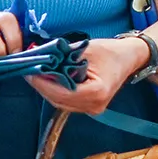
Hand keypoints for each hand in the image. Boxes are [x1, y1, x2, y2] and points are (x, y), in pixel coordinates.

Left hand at [29, 36, 144, 114]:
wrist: (129, 57)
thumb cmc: (111, 51)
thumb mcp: (85, 49)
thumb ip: (62, 56)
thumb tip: (39, 56)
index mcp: (96, 92)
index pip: (61, 92)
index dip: (42, 83)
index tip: (29, 71)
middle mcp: (94, 105)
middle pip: (58, 100)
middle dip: (42, 85)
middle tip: (28, 71)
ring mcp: (93, 109)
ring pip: (60, 103)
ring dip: (47, 89)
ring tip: (36, 74)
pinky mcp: (89, 106)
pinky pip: (67, 101)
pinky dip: (56, 91)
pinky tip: (48, 80)